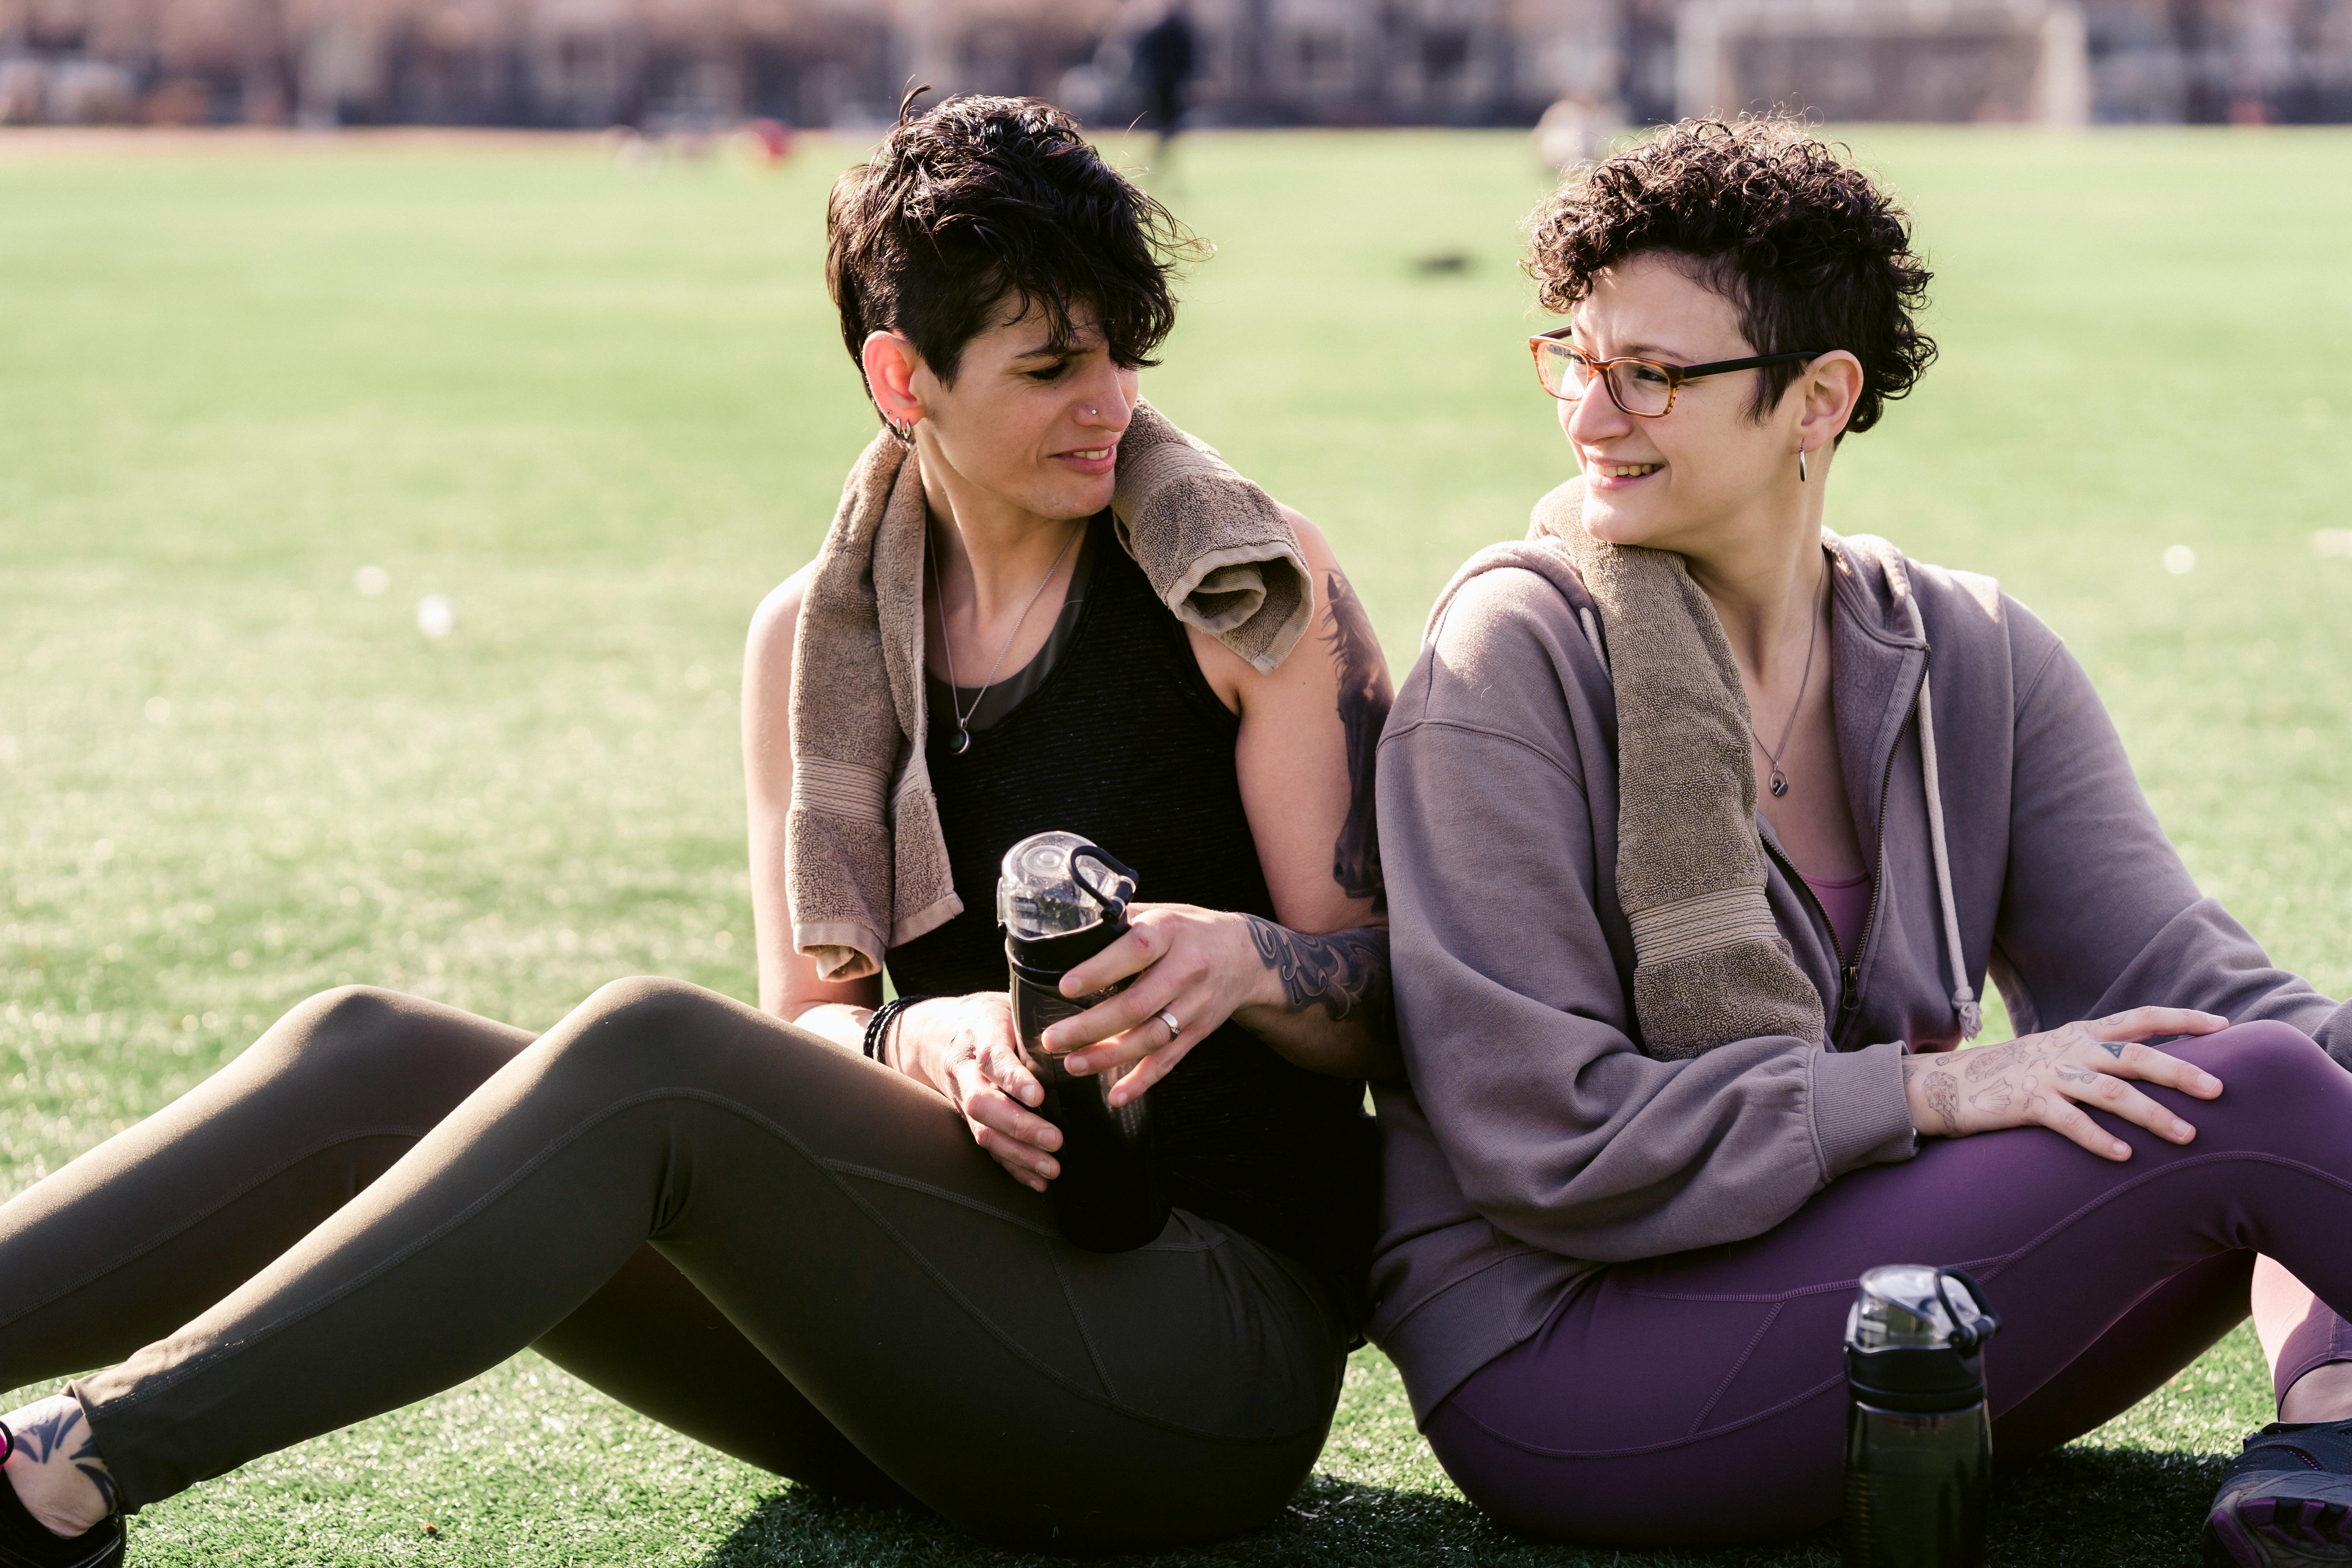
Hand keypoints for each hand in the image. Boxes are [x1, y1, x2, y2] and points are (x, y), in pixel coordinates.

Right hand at [891, 993, 1062, 1192]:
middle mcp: (965, 1069)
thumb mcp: (1010, 1004)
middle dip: (1020, 1126)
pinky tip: (1038, 1181)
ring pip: (983, 1130)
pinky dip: (1012, 1167)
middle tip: (1056, 1140)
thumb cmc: (989, 1016)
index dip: (1013, 1078)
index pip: (993, 1058)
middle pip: (983, 1103)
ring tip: (1052, 1168)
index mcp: (981, 1033)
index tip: (1038, 1096)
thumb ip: (1037, 1020)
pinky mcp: (968, 1119)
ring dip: (1018, 1154)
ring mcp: (963, 1097)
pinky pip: (987, 1147)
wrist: (934, 1032)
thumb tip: (1084, 1032)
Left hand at [1041, 904, 1268, 1106]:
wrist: (1246, 955)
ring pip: (1151, 1038)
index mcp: (1169, 933)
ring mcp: (1195, 1005)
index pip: (1135, 951)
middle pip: (1137, 1004)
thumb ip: (1119, 922)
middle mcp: (1185, 970)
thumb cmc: (1188, 930)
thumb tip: (1067, 932)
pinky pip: (1169, 1060)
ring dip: (1108, 1057)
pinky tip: (1116, 1096)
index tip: (1065, 987)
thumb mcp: (1159, 912)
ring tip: (1072, 1065)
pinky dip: (1142, 1081)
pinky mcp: (1199, 1031)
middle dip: (1090, 1027)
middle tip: (1053, 1039)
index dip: (1100, 970)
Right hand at [1901, 1006, 2228, 1160]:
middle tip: (2218, 1091)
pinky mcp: (2025, 1102)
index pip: (2141, 1017)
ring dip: (2153, 1115)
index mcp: (2081, 1034)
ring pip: (2112, 1092)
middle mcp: (2070, 1049)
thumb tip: (2150, 1072)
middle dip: (2180, 1072)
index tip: (2223, 1026)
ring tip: (2187, 1137)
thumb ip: (2097, 1059)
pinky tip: (2124, 1156)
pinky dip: (2099, 1139)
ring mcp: (2047, 1074)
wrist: (1944, 1085)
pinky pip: (2069, 1122)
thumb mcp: (2056, 1056)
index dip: (2182, 1018)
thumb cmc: (2010, 1076)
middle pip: (2136, 1055)